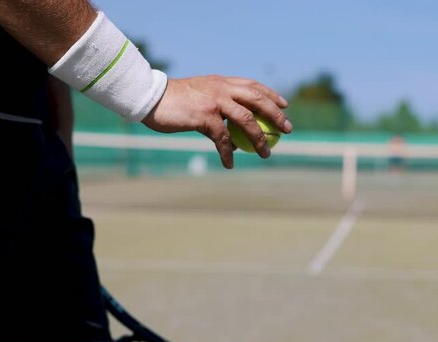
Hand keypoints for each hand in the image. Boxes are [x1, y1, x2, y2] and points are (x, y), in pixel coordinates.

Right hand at [142, 75, 291, 168]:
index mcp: (221, 82)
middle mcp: (222, 89)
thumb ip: (216, 104)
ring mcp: (214, 101)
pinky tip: (230, 163)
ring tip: (266, 153)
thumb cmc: (173, 100)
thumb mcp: (199, 95)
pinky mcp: (205, 117)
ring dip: (259, 139)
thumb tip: (231, 128)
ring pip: (246, 120)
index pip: (253, 85)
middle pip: (257, 100)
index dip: (271, 95)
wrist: (150, 97)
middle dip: (276, 115)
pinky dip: (228, 153)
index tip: (284, 106)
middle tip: (287, 129)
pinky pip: (223, 139)